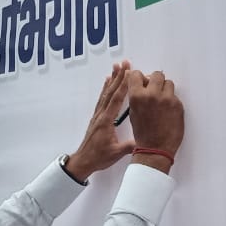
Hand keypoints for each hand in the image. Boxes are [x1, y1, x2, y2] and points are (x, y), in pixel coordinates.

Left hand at [65, 62, 136, 180]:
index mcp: (106, 121)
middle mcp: (101, 115)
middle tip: (124, 63)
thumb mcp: (116, 153)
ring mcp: (98, 116)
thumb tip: (142, 141)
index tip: (129, 72)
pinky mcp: (97, 118)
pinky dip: (106, 89)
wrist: (83, 161)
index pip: (116, 99)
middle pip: (111, 92)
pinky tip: (107, 83)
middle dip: (118, 77)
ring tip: (116, 67)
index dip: (123, 85)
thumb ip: (128, 146)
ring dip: (112, 80)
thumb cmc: (98, 157)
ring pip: (106, 94)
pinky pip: (102, 99)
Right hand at [127, 69, 184, 173]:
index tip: (143, 81)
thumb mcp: (133, 112)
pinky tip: (168, 111)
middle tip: (155, 90)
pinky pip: (175, 96)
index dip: (140, 78)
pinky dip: (172, 101)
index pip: (137, 74)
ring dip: (165, 90)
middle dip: (155, 81)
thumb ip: (137, 96)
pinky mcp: (178, 105)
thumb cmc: (143, 133)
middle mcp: (152, 95)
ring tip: (162, 102)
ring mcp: (166, 99)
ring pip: (168, 83)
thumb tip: (142, 84)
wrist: (155, 149)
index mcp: (137, 97)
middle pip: (157, 75)